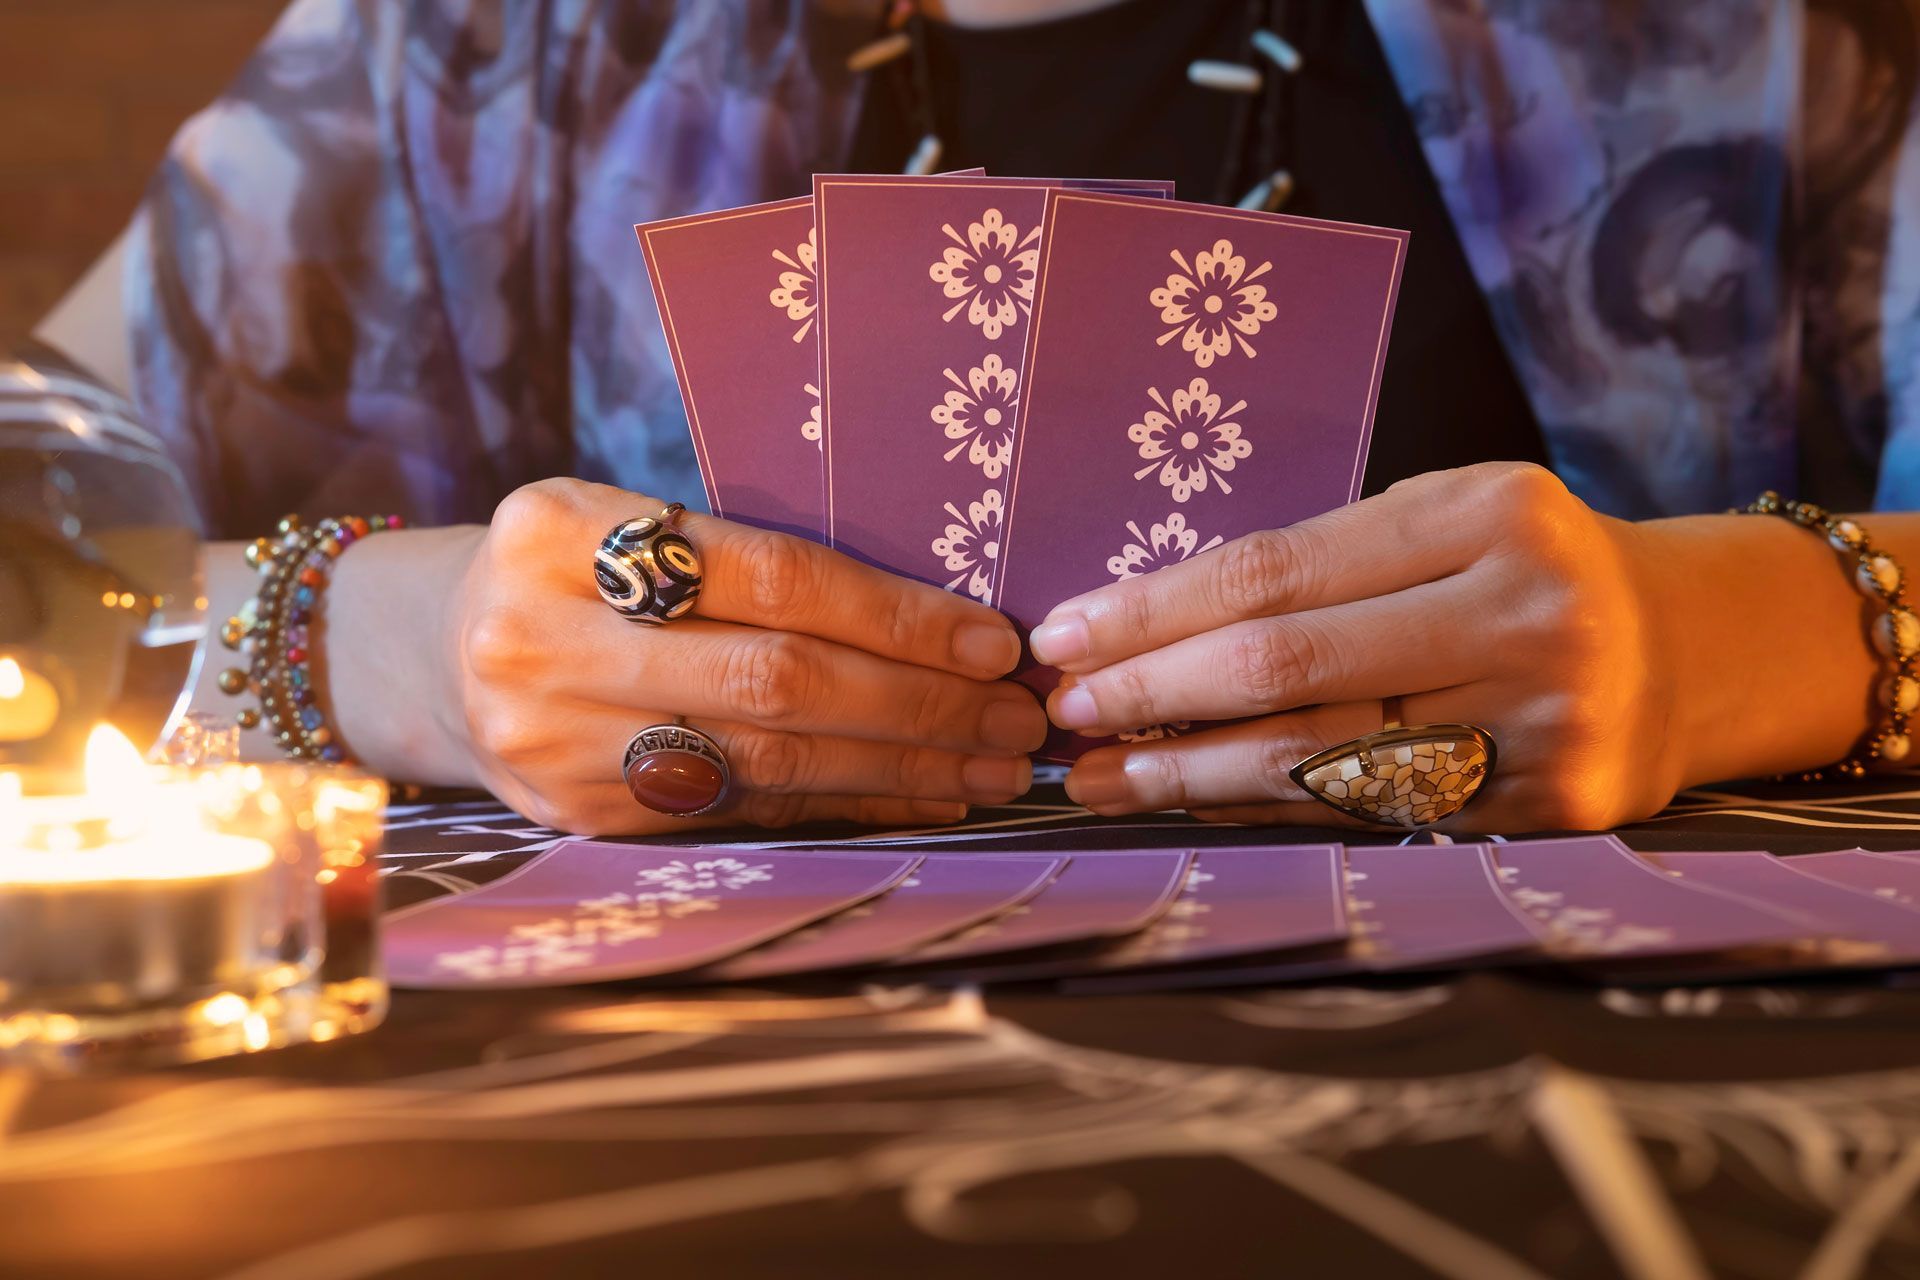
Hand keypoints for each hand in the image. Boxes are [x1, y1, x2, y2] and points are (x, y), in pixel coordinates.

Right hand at [340, 478, 1045, 833]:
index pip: (770, 576)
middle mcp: (543, 641)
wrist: (425, 654)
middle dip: (918, 706)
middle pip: (776, 682)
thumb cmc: (565, 569)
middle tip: (1014, 720)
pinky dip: (838, 804)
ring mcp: (553, 742)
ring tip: (986, 766)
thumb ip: (739, 560)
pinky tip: (910, 798)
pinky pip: (738, 808)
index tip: (990, 643)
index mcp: (562, 533)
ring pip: (767, 763)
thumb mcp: (621, 520)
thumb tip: (934, 621)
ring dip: (898, 770)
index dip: (895, 616)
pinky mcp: (576, 815)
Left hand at [1027, 463, 1681, 830]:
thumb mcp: (1446, 519)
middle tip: (1064, 712)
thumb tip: (1149, 628)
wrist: (1688, 649)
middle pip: (1287, 666)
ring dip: (1187, 772)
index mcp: (1485, 512)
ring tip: (1099, 776)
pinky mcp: (1551, 802)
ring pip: (1320, 759)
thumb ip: (1326, 564)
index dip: (1154, 610)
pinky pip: (1369, 812)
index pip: (1275, 570)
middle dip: (1153, 692)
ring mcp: (1544, 718)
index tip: (1065, 635)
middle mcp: (1522, 612)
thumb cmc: (1523, 569)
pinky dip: (1264, 807)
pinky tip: (1193, 800)